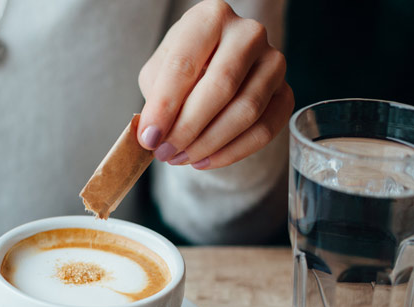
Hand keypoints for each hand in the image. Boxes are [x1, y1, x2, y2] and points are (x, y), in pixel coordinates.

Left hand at [137, 0, 293, 169]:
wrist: (215, 63)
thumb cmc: (183, 66)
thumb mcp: (158, 71)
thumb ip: (155, 98)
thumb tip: (153, 136)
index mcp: (210, 18)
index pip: (184, 65)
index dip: (164, 106)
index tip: (149, 138)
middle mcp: (248, 34)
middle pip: (220, 88)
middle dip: (187, 129)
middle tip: (164, 153)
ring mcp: (274, 62)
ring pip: (246, 112)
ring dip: (208, 144)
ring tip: (180, 158)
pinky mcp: (286, 92)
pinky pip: (265, 130)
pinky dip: (231, 152)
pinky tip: (204, 160)